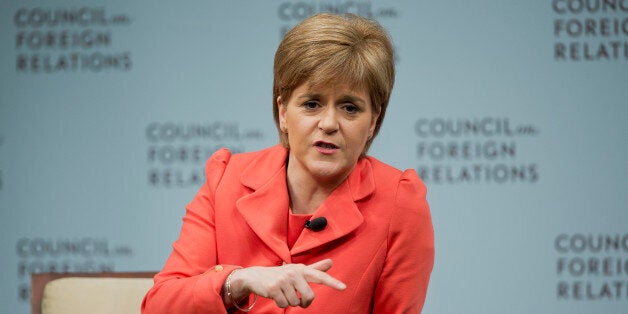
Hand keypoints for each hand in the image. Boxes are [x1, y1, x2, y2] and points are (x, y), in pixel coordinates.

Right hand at [226, 259, 345, 307]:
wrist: (256, 276)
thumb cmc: (282, 274)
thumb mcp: (298, 270)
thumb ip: (315, 269)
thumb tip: (331, 262)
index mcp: (302, 269)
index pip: (320, 276)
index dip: (332, 282)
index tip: (344, 287)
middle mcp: (294, 272)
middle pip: (309, 297)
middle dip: (304, 303)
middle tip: (298, 299)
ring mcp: (283, 280)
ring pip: (295, 303)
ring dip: (290, 302)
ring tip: (283, 292)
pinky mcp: (273, 288)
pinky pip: (284, 305)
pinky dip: (281, 304)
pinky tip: (276, 295)